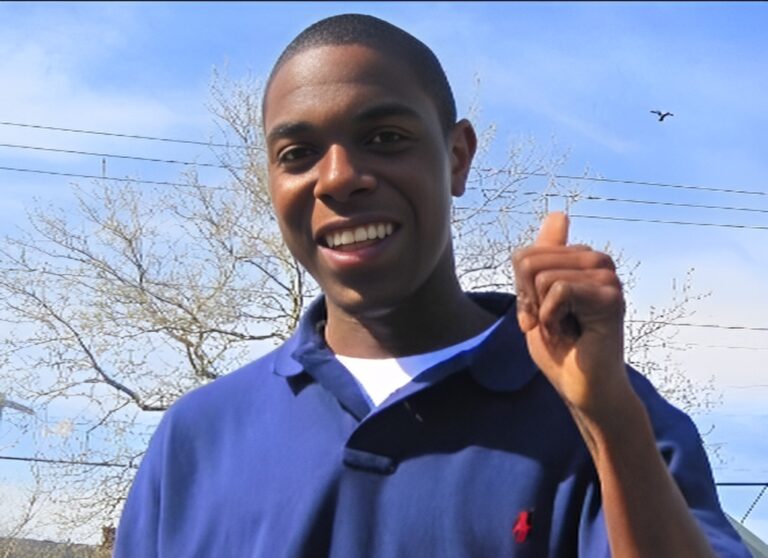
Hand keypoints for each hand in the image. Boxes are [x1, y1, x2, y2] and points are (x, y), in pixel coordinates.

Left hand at [512, 212, 628, 417]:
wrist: (582, 388)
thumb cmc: (561, 349)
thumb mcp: (537, 298)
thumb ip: (541, 260)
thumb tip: (559, 213)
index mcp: (578, 259)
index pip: (525, 254)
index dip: (520, 290)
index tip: (536, 314)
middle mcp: (596, 260)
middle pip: (528, 260)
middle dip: (528, 299)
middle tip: (550, 324)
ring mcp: (607, 276)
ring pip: (543, 276)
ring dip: (542, 311)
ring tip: (564, 329)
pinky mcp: (611, 295)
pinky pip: (559, 290)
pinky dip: (554, 317)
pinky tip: (571, 333)